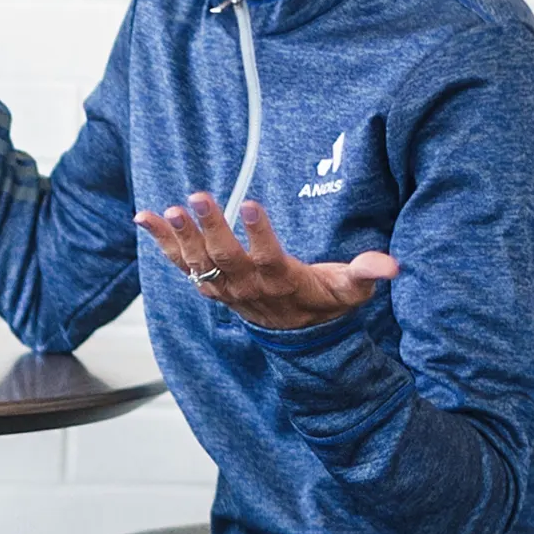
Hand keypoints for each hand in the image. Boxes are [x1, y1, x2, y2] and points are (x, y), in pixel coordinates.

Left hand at [138, 192, 397, 333]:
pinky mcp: (208, 284)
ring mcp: (224, 288)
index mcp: (283, 282)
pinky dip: (161, 242)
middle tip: (199, 197)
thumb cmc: (323, 302)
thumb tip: (390, 265)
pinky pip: (180, 262)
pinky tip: (142, 217)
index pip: (270, 259)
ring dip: (182, 235)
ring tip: (169, 208)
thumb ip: (366, 275)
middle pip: (227, 258)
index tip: (252, 204)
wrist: (295, 336)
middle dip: (212, 227)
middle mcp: (248, 287)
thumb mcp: (349, 291)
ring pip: (199, 261)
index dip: (260, 234)